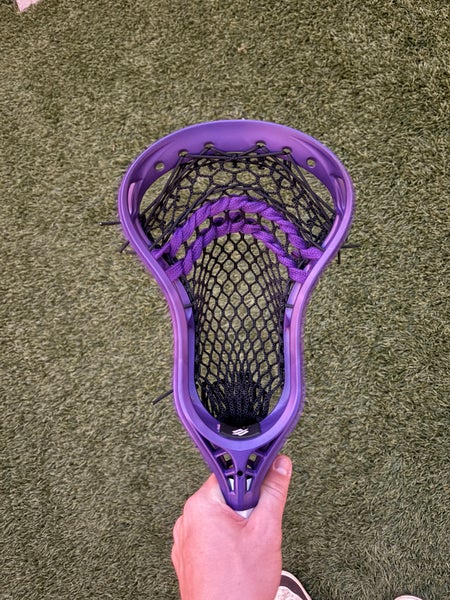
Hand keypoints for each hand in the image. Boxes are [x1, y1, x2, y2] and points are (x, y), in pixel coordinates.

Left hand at [172, 455, 291, 599]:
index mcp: (202, 505)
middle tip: (257, 529)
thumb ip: (273, 492)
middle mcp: (187, 519)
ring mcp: (185, 541)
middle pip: (225, 497)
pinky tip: (236, 560)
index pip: (230, 473)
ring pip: (219, 518)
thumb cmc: (239, 586)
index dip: (252, 481)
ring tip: (247, 550)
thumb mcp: (266, 531)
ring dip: (237, 527)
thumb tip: (280, 466)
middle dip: (246, 509)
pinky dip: (225, 543)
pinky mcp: (187, 558)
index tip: (264, 486)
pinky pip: (210, 538)